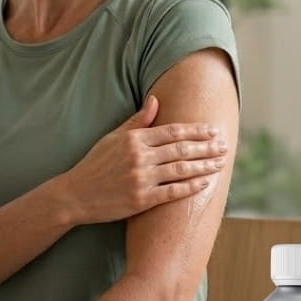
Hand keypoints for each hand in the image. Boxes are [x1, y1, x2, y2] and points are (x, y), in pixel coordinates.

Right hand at [58, 95, 227, 224]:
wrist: (75, 194)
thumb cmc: (94, 165)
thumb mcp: (112, 138)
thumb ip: (136, 121)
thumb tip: (156, 100)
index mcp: (134, 139)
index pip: (172, 131)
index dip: (196, 130)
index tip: (213, 129)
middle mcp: (139, 157)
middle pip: (181, 149)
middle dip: (206, 147)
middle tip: (225, 146)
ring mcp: (141, 179)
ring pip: (181, 170)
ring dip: (204, 166)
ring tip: (220, 163)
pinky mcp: (141, 200)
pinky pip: (172, 192)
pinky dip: (190, 187)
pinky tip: (204, 183)